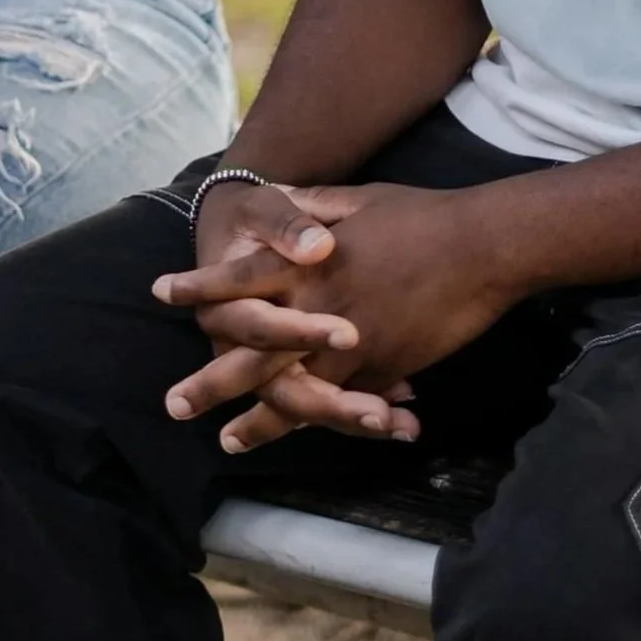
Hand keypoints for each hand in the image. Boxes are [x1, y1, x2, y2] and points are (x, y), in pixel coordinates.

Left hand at [155, 182, 514, 452]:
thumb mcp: (359, 200)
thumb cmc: (421, 215)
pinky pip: (348, 400)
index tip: (161, 293)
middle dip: (211, 381)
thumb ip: (315, 209)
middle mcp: (319, 304)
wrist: (480, 245)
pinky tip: (303, 438)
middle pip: (252, 350)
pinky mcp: (384, 364)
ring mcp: (352, 340)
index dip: (200, 286)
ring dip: (259, 421)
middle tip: (173, 405)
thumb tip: (288, 198)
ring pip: (293, 390)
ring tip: (228, 442)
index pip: (241, 277)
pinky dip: (327, 420)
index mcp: (308, 261)